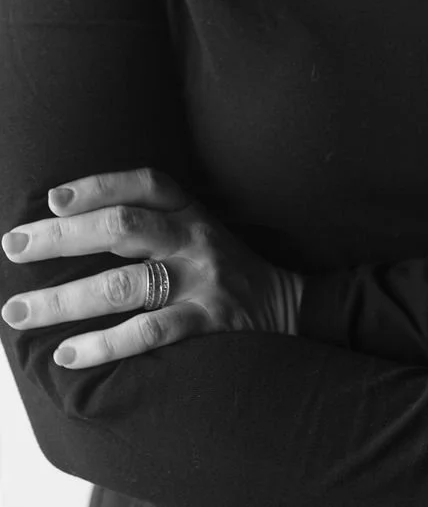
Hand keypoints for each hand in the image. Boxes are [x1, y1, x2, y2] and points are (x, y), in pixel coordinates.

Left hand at [1, 167, 304, 369]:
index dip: (98, 186)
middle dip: (61, 237)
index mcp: (191, 211)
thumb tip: (71, 228)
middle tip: (14, 246)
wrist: (287, 306)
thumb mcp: (198, 230)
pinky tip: (69, 354)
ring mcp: (201, 280)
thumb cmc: (225, 268)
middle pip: (122, 227)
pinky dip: (104, 344)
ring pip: (123, 285)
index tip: (52, 198)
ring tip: (18, 311)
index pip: (143, 185)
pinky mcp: (207, 323)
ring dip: (64, 299)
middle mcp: (194, 238)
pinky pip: (148, 332)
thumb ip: (152, 224)